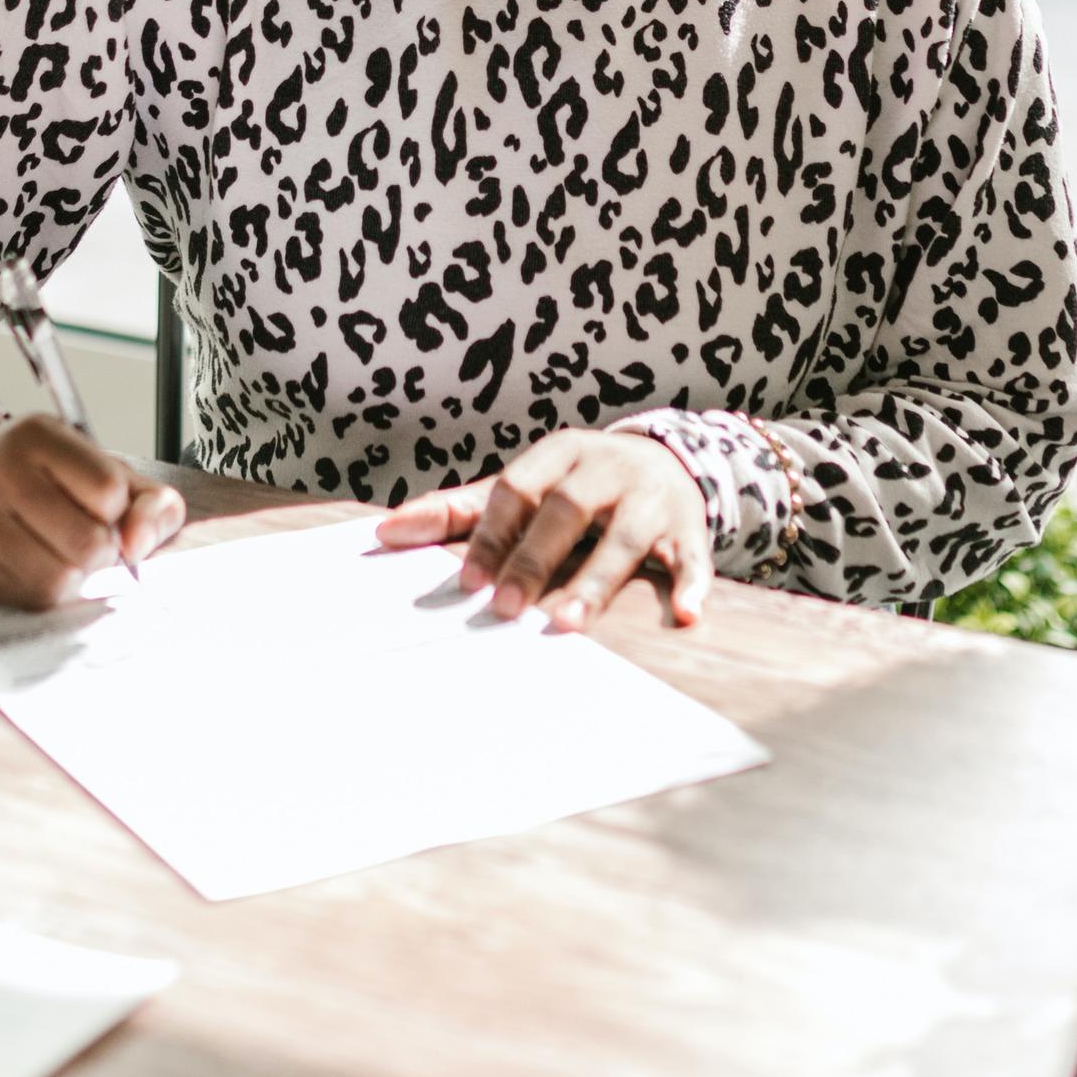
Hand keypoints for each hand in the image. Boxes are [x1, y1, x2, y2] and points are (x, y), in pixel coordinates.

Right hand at [0, 412, 187, 608]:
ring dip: (72, 579)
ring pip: (55, 579)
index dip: (119, 516)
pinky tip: (31, 568)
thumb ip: (149, 502)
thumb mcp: (98, 469)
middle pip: (87, 542)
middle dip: (99, 554)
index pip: (109, 491)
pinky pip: (22, 597)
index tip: (105, 516)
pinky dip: (40, 592)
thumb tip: (140, 545)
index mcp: (38, 434)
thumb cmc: (35, 479)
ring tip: (60, 559)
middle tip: (86, 546)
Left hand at [374, 429, 712, 630]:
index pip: (518, 489)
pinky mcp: (690, 528)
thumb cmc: (574, 485)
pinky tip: (686, 615)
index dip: (491, 535)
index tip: (465, 583)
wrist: (668, 459)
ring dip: (597, 582)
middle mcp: (607, 467)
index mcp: (561, 453)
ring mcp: (652, 498)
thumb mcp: (524, 485)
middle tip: (504, 609)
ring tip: (567, 624)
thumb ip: (459, 510)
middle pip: (568, 509)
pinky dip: (693, 583)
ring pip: (625, 538)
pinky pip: (694, 555)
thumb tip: (383, 533)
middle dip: (534, 559)